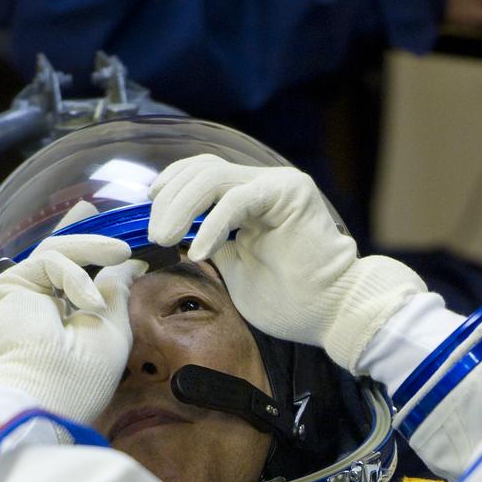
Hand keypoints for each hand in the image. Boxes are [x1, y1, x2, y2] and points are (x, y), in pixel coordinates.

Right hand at [0, 208, 146, 423]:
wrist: (54, 391)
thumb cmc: (86, 374)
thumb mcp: (114, 326)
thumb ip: (117, 290)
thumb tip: (130, 264)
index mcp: (62, 320)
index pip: (75, 278)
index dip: (91, 254)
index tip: (119, 246)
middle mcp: (38, 306)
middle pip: (60, 257)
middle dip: (88, 241)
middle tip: (110, 227)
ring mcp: (21, 296)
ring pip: (56, 253)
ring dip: (92, 249)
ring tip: (121, 252)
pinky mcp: (7, 288)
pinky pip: (48, 262)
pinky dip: (74, 276)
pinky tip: (89, 300)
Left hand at [148, 156, 425, 371]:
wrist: (332, 312)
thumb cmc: (290, 300)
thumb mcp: (235, 269)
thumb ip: (211, 245)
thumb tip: (177, 234)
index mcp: (250, 197)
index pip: (202, 173)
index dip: (171, 184)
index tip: (148, 209)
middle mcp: (263, 183)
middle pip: (202, 170)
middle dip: (170, 199)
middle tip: (154, 234)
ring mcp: (277, 184)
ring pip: (214, 176)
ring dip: (182, 206)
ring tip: (166, 237)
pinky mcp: (289, 194)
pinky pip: (237, 200)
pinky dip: (213, 225)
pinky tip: (200, 252)